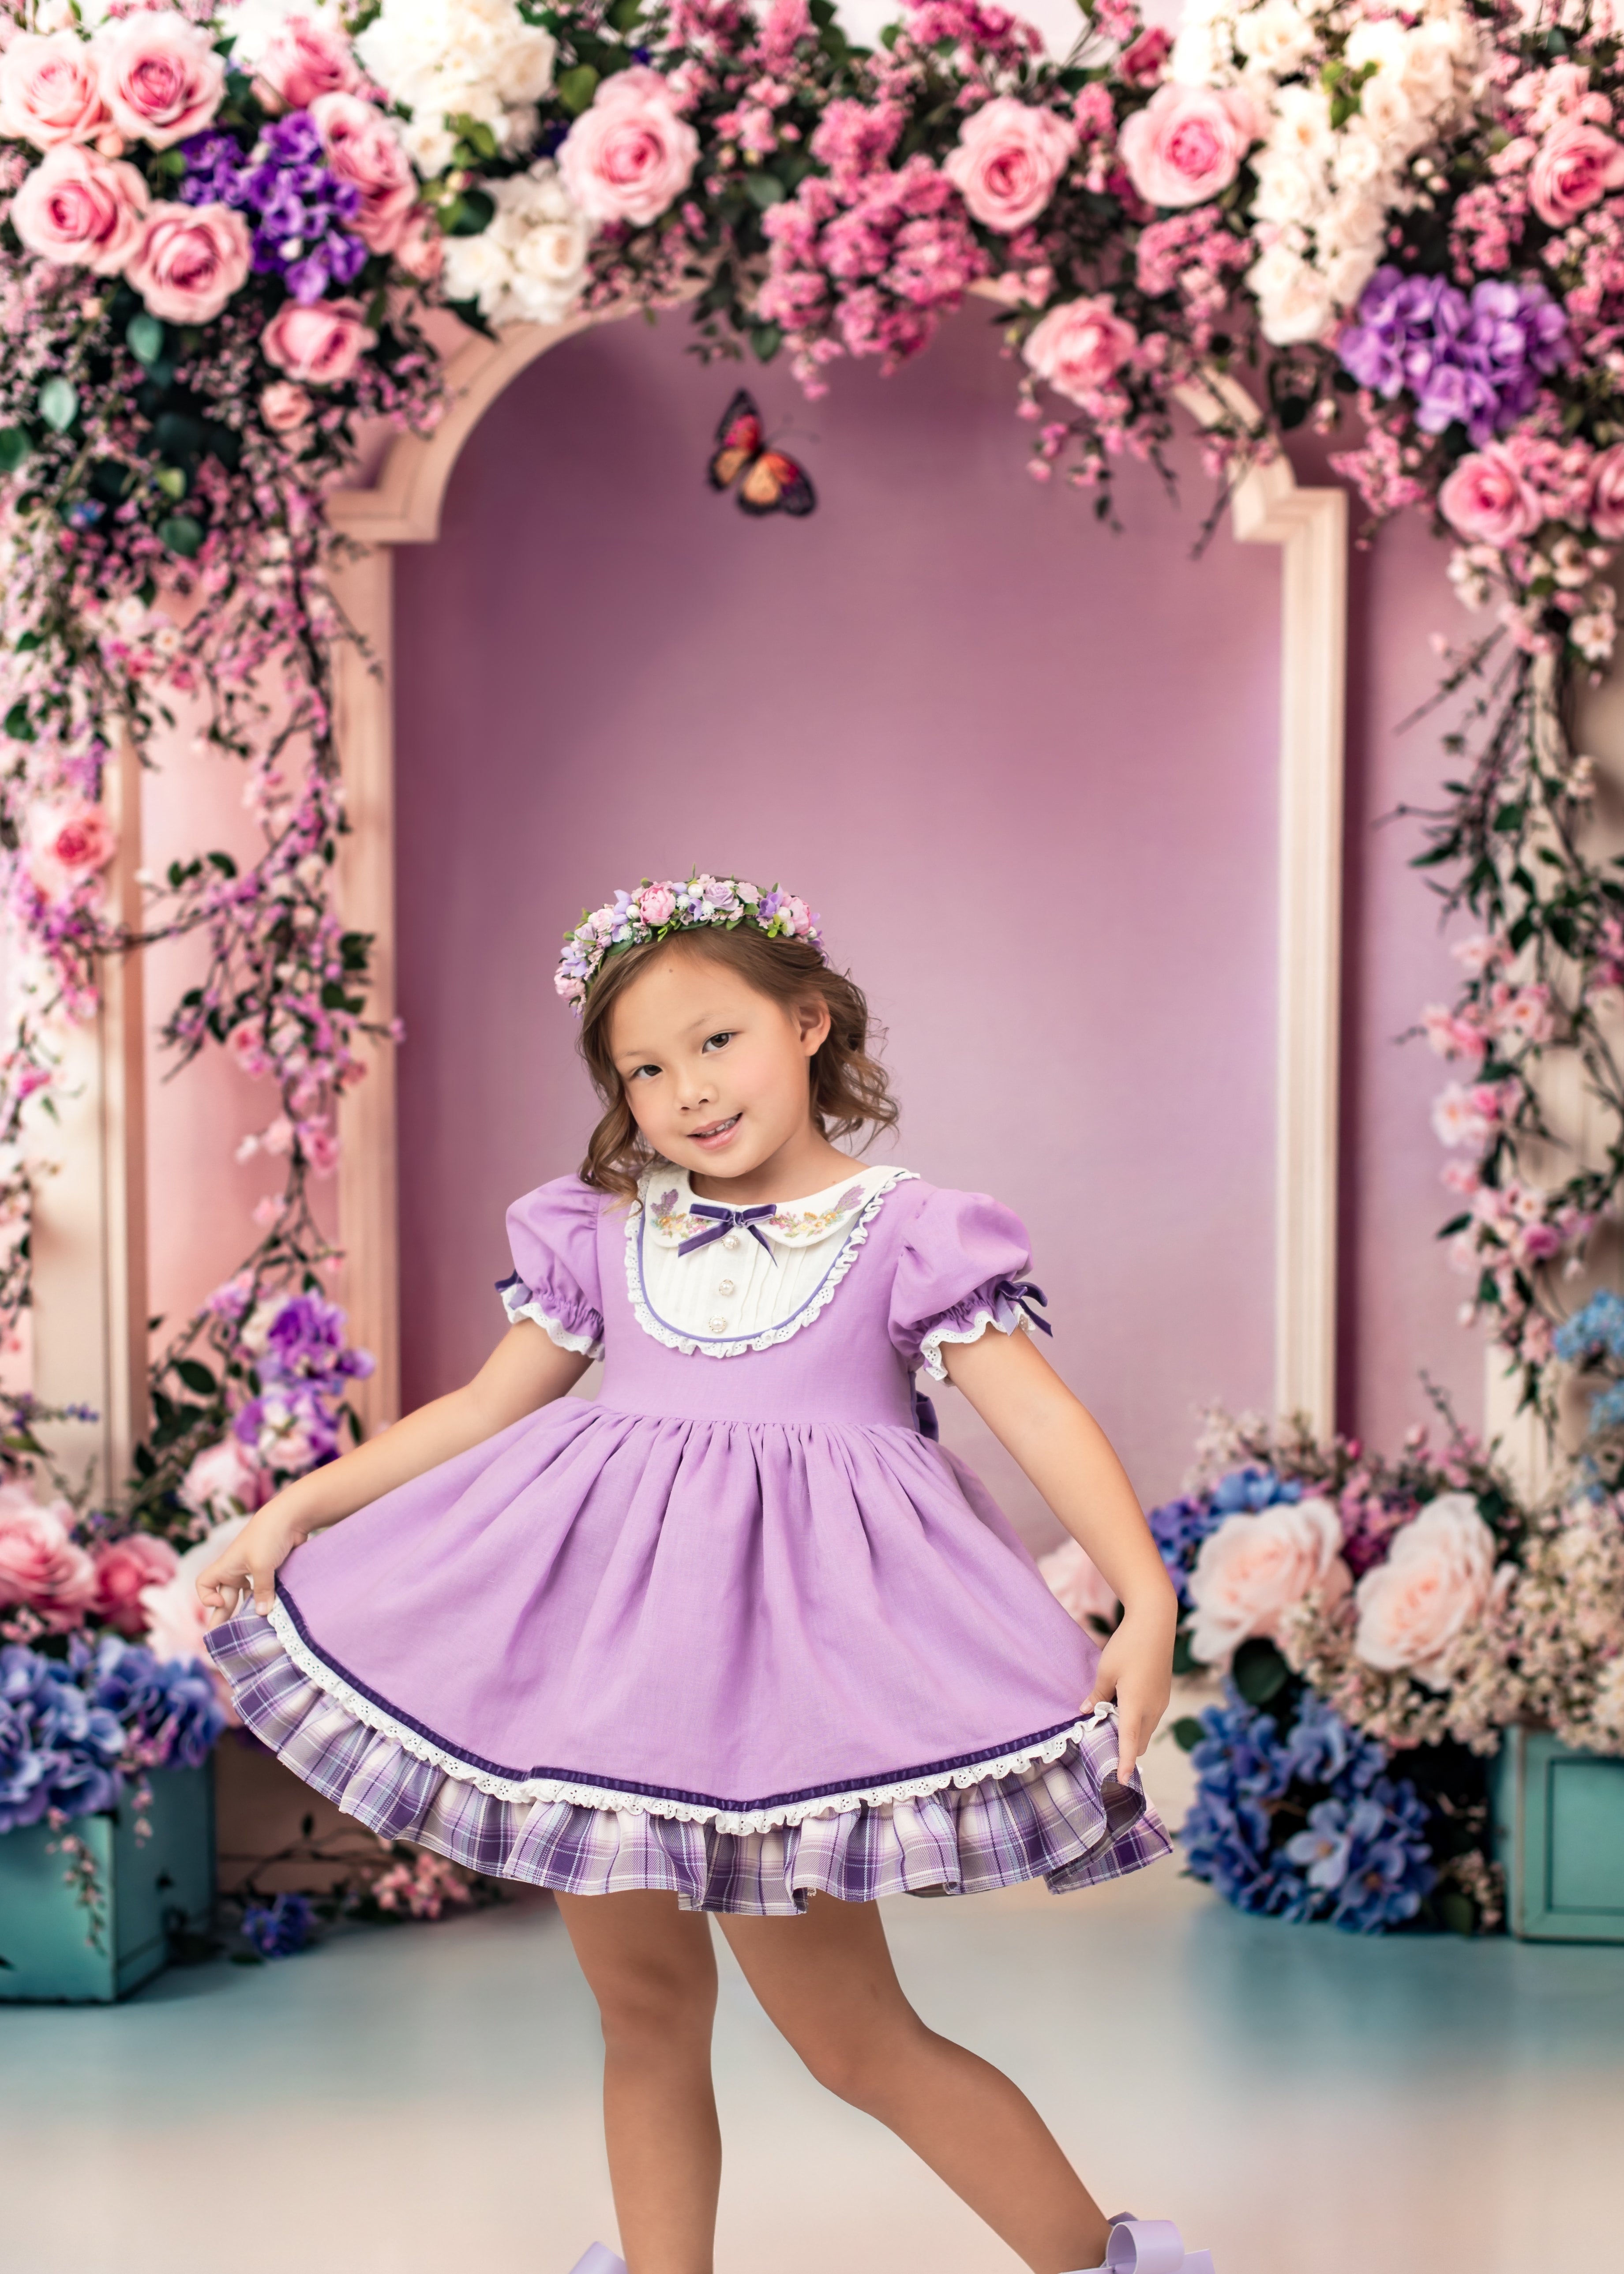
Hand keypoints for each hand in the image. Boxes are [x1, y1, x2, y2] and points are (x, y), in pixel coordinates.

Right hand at [195, 1497, 307, 1627]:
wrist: (292, 1516)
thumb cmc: (269, 1537)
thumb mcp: (262, 1565)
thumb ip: (262, 1591)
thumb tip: (262, 1614)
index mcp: (227, 1566)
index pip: (204, 1584)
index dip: (207, 1597)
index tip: (223, 1602)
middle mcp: (238, 1569)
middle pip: (226, 1597)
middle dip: (225, 1618)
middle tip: (225, 1642)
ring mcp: (255, 1569)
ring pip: (246, 1596)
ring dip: (247, 1611)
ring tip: (249, 1633)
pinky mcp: (273, 1570)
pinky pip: (265, 1590)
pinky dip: (267, 1601)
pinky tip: (274, 1614)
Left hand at [1084, 1603, 1174, 1783]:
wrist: (1155, 1622)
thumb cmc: (1128, 1645)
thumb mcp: (1105, 1670)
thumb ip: (1096, 1695)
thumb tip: (1086, 1712)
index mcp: (1136, 1706)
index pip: (1130, 1744)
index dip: (1125, 1764)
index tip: (1121, 1782)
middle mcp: (1153, 1708)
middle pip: (1139, 1742)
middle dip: (1125, 1750)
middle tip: (1103, 1747)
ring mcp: (1161, 1701)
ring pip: (1145, 1729)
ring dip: (1131, 1733)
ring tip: (1109, 1723)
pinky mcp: (1163, 1693)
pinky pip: (1150, 1716)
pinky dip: (1137, 1720)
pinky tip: (1122, 1705)